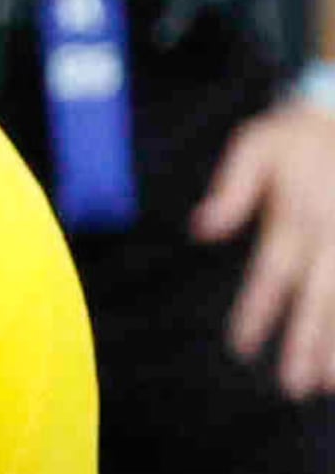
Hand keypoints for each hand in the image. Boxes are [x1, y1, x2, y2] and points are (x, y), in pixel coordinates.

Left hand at [195, 95, 334, 392]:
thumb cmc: (295, 134)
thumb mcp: (254, 147)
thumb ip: (230, 190)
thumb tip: (199, 229)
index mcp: (295, 218)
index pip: (272, 276)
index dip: (256, 313)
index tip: (241, 348)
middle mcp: (330, 238)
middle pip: (316, 301)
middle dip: (304, 345)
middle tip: (293, 387)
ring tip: (326, 385)